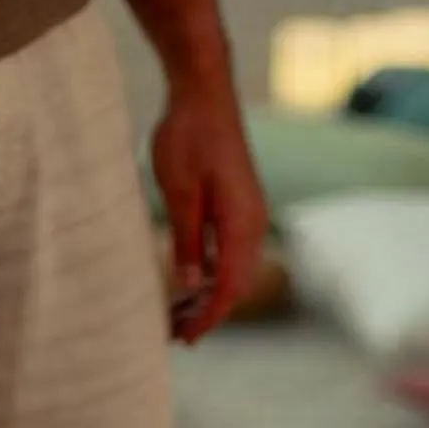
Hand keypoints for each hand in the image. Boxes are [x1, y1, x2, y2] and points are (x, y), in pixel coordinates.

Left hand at [151, 78, 268, 344]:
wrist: (205, 89)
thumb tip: (188, 286)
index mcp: (241, 224)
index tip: (184, 338)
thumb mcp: (178, 192)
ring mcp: (249, 213)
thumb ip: (186, 240)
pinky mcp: (240, 204)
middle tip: (176, 335)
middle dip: (208, 313)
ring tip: (178, 313)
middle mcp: (253, 222)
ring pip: (233, 269)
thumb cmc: (187, 135)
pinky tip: (190, 279)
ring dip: (209, 293)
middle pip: (235, 284)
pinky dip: (211, 271)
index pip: (227, 288)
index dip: (207, 317)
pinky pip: (230, 250)